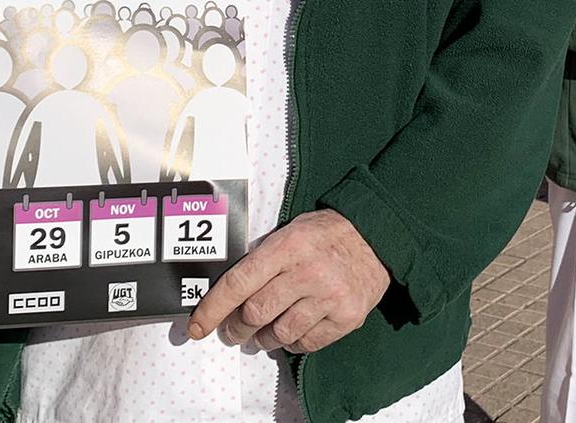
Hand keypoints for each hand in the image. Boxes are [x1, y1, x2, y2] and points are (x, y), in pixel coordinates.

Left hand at [187, 209, 387, 354]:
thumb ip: (263, 259)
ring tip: (263, 333)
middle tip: (234, 331)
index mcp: (287, 247)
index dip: (213, 308)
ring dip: (264, 338)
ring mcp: (329, 297)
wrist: (378, 234)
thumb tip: (230, 295)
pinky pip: (307, 343)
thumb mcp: (291, 231)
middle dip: (237, 328)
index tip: (198, 326)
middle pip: (255, 313)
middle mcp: (307, 273)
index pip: (238, 283)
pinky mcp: (346, 317)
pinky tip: (292, 332)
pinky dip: (293, 343)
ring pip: (279, 333)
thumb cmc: (326, 233)